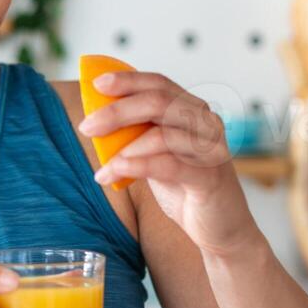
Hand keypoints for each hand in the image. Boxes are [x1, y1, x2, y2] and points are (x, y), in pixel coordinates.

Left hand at [78, 70, 254, 256]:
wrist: (221, 227)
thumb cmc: (186, 187)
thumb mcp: (157, 154)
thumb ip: (138, 134)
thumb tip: (96, 119)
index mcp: (193, 111)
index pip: (159, 84)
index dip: (128, 80)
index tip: (97, 84)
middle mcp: (206, 123)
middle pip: (158, 102)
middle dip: (116, 112)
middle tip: (87, 127)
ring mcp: (211, 149)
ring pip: (162, 134)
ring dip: (123, 149)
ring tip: (102, 166)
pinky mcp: (209, 177)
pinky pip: (168, 165)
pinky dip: (136, 167)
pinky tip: (114, 174)